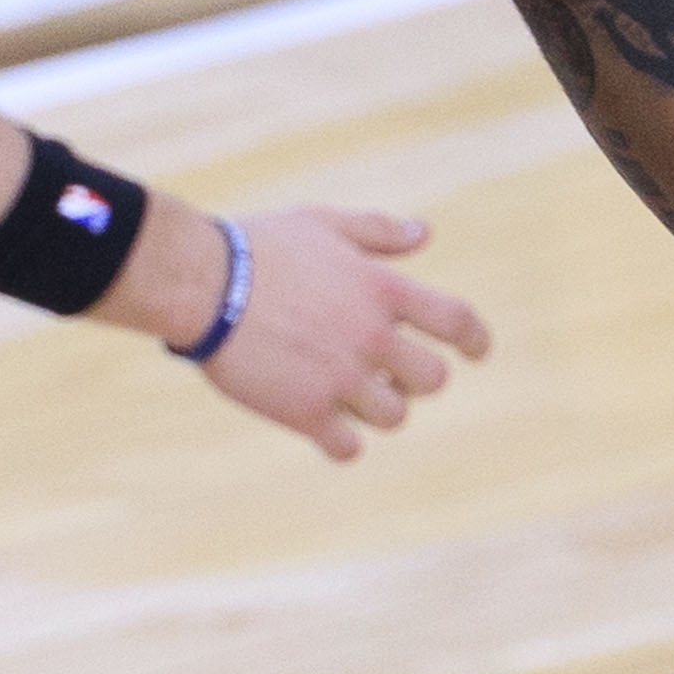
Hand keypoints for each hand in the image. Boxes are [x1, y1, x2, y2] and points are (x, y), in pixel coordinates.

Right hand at [199, 209, 492, 460]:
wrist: (197, 284)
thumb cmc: (256, 248)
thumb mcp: (322, 224)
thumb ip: (376, 231)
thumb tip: (424, 234)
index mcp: (384, 291)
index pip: (458, 322)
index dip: (476, 340)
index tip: (476, 352)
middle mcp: (373, 337)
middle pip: (432, 380)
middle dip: (414, 379)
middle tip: (386, 373)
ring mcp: (341, 378)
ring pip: (394, 417)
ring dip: (377, 409)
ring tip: (347, 394)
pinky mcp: (305, 411)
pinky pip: (349, 448)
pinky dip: (342, 443)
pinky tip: (325, 427)